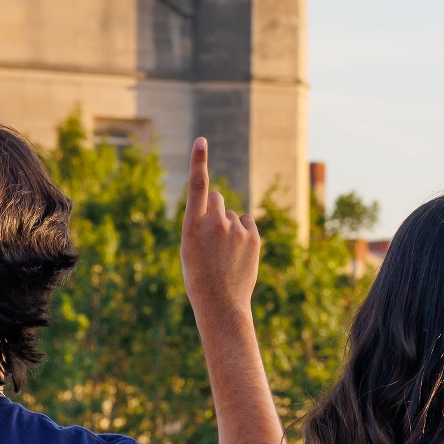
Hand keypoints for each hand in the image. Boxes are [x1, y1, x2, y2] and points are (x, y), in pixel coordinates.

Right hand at [181, 137, 261, 312]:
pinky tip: (238, 253)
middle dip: (215, 208)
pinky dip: (243, 233)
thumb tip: (222, 206)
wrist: (220, 303)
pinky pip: (247, 223)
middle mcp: (215, 223)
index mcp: (192, 225)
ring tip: (224, 253)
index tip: (202, 140)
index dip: (199, 161)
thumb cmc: (198, 276)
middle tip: (212, 234)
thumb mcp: (190, 247)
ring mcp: (236, 230)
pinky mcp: (253, 237)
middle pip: (217, 198)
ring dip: (229, 226)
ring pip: (232, 214)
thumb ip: (202, 222)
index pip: (197, 186)